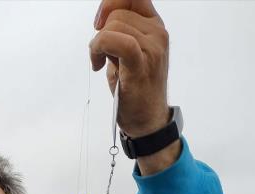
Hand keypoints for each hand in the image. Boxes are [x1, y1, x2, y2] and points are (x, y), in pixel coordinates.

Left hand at [89, 0, 169, 137]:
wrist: (147, 121)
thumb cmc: (135, 90)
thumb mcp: (127, 54)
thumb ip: (120, 33)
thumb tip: (103, 17)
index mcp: (154, 26)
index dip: (111, 2)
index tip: (99, 22)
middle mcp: (157, 33)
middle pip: (118, 13)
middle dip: (101, 33)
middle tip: (99, 56)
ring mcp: (152, 47)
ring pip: (113, 26)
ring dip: (97, 45)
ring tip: (101, 63)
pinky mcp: (142, 64)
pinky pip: (118, 42)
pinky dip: (100, 48)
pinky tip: (99, 64)